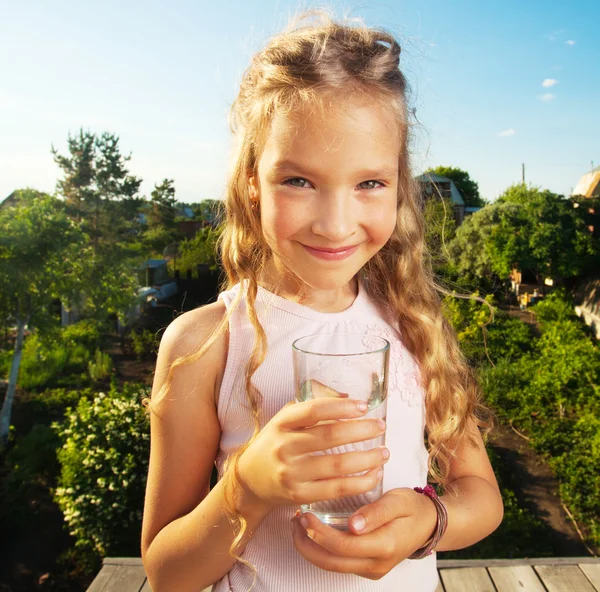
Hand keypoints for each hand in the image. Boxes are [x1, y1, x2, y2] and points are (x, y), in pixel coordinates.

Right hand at [236, 389, 387, 510]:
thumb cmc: (275, 443)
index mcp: (281, 423)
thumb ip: (311, 409)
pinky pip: (337, 489)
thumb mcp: (284, 420)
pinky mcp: (300, 495)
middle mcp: (285, 447)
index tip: (363, 406)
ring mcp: (291, 473)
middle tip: (381, 426)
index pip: (313, 410)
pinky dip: (360, 482)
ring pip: (338, 465)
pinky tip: (374, 475)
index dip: (341, 407)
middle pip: (330, 436)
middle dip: (362, 430)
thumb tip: (348, 398)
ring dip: (367, 458)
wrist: (250, 481)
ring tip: (384, 452)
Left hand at [291, 488, 437, 579]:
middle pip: (331, 562)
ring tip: (297, 526)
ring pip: (332, 566)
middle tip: (294, 521)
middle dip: (307, 544)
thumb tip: (353, 525)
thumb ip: (375, 513)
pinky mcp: (367, 567)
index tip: (305, 515)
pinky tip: (312, 532)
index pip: (343, 546)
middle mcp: (376, 564)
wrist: (429, 524)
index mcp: (384, 546)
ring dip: (311, 549)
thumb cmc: (412, 507)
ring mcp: (371, 569)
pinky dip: (321, 550)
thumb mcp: (398, 501)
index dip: (320, 533)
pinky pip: (338, 563)